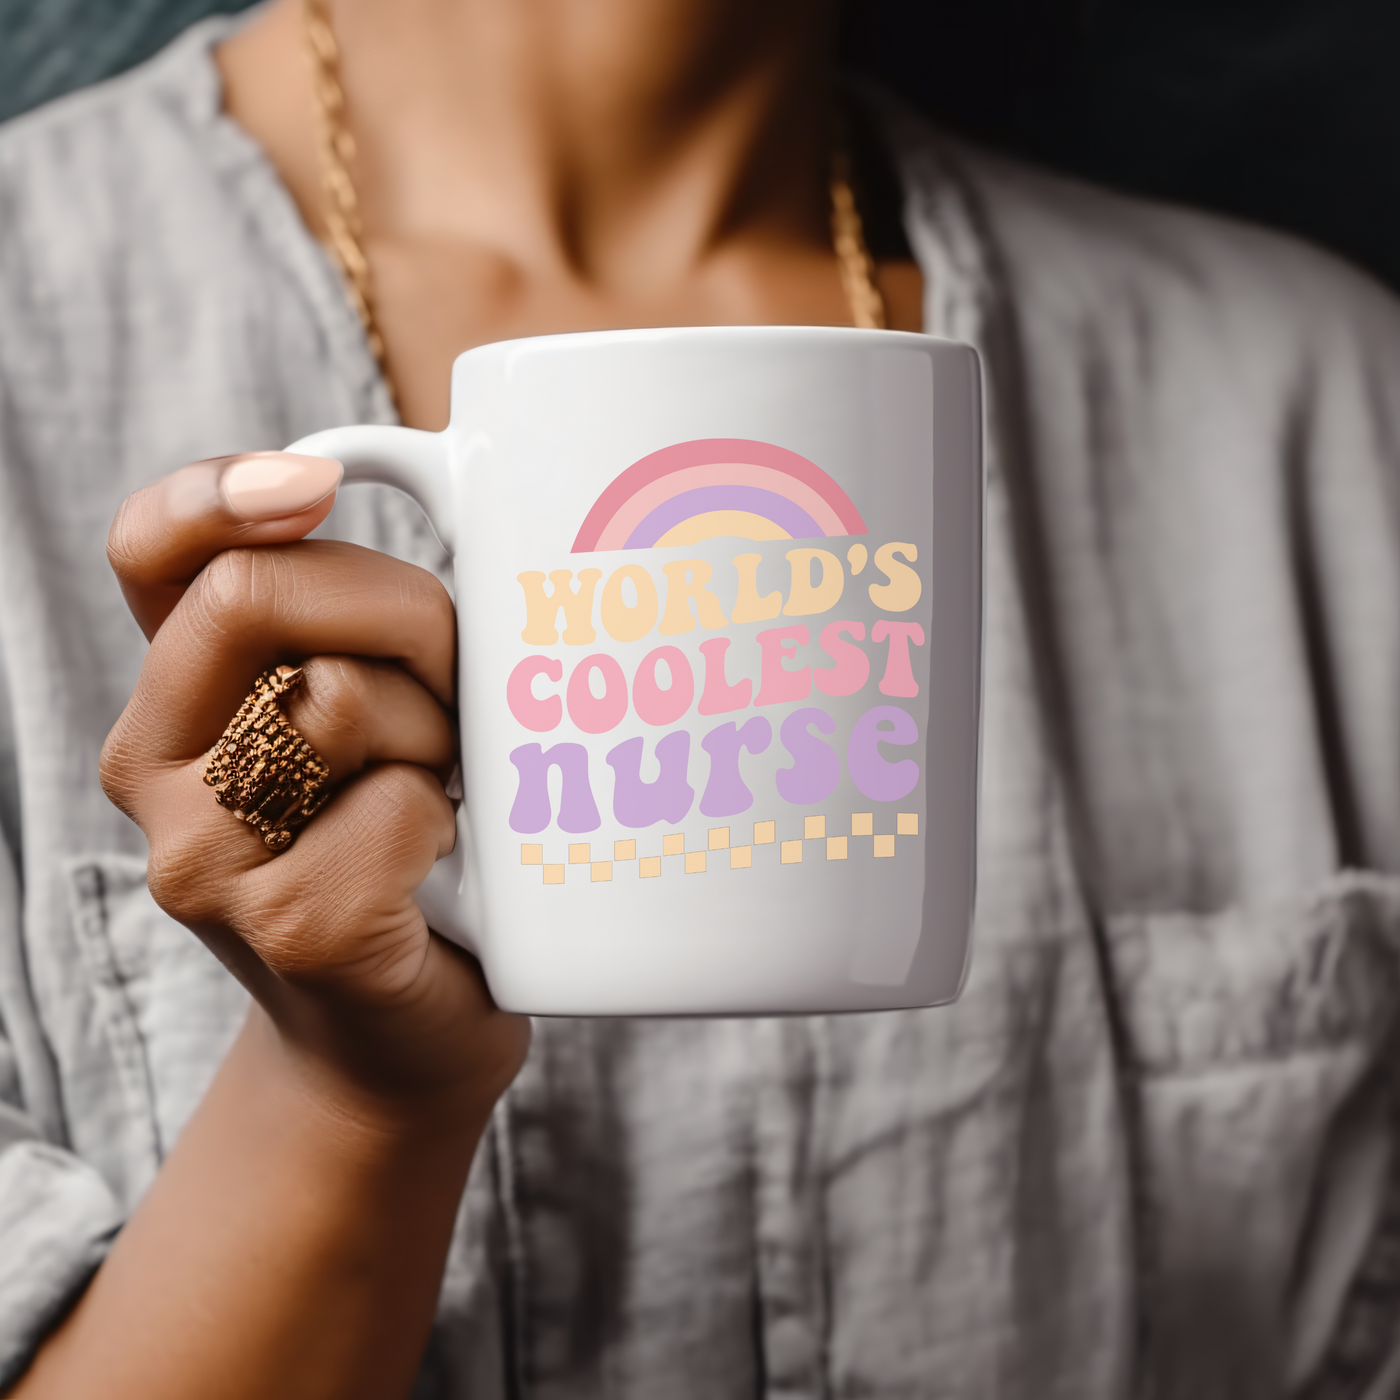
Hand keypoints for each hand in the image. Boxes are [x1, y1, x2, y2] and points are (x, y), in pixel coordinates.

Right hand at [100, 451, 528, 1125]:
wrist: (398, 1037)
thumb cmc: (402, 852)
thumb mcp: (365, 719)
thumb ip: (350, 622)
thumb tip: (407, 473)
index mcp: (176, 697)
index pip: (148, 552)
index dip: (219, 491)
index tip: (319, 484)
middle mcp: (156, 769)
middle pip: (258, 595)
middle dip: (401, 614)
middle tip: (454, 685)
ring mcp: (204, 858)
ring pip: (338, 696)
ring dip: (435, 730)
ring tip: (443, 789)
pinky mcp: (288, 926)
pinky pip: (397, 804)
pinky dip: (449, 820)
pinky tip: (440, 867)